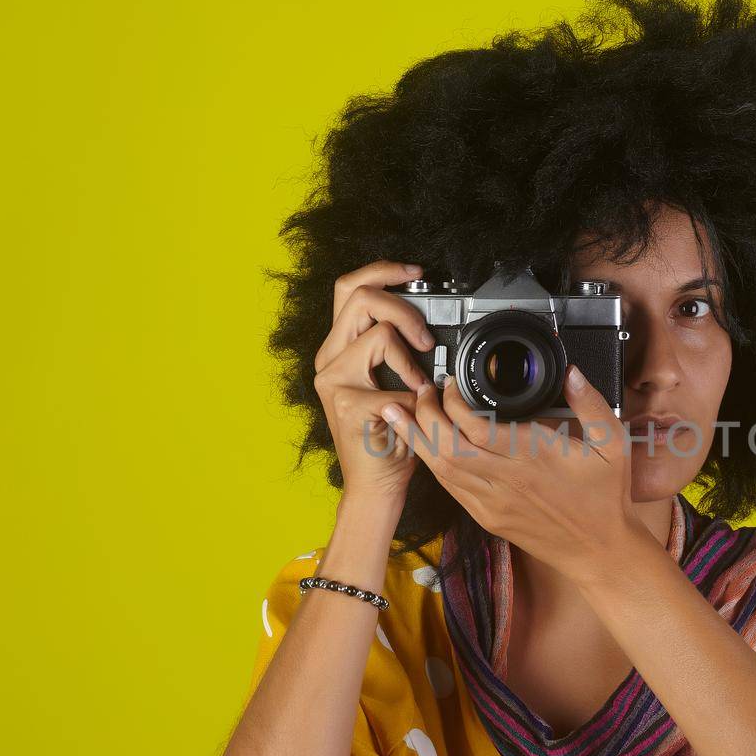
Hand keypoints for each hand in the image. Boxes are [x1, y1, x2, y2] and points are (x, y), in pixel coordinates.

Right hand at [312, 260, 436, 503]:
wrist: (376, 484)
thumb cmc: (389, 435)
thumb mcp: (392, 381)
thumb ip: (397, 348)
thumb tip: (427, 322)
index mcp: (338, 348)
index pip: (350, 287)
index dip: (382, 271)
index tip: (416, 272)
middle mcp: (329, 359)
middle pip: (359, 296)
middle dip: (403, 307)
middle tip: (426, 337)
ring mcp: (333, 381)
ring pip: (379, 335)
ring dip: (410, 357)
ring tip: (419, 382)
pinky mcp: (348, 405)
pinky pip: (394, 384)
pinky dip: (416, 396)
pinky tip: (415, 410)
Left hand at [380, 365, 642, 580]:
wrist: (599, 550)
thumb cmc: (605, 498)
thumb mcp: (611, 444)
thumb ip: (590, 403)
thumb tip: (570, 373)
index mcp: (532, 457)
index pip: (476, 427)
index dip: (454, 402)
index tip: (452, 383)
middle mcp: (506, 480)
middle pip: (447, 446)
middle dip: (425, 415)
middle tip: (421, 391)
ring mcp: (492, 503)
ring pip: (441, 469)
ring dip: (418, 439)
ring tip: (402, 413)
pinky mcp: (487, 517)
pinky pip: (450, 489)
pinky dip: (433, 464)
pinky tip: (424, 447)